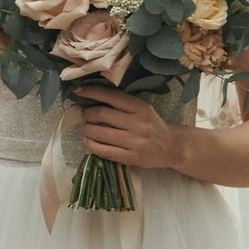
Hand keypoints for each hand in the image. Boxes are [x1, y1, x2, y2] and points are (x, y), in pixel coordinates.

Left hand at [70, 86, 192, 174]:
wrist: (171, 147)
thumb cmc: (152, 125)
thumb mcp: (143, 109)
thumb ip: (122, 104)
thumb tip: (91, 98)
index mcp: (140, 108)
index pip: (111, 96)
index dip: (91, 92)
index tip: (77, 90)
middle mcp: (138, 123)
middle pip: (101, 114)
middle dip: (87, 114)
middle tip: (85, 115)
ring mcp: (134, 142)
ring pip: (99, 133)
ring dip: (87, 130)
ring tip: (87, 129)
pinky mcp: (131, 158)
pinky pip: (103, 151)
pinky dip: (91, 145)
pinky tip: (90, 142)